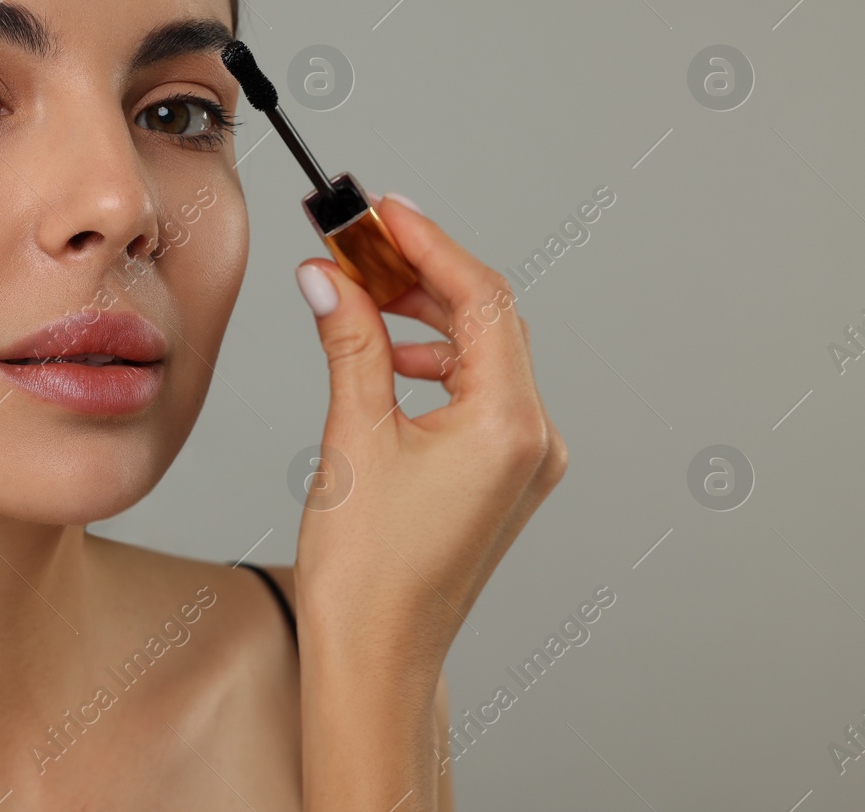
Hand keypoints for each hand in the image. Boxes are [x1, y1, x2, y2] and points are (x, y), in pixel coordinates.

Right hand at [291, 190, 566, 675]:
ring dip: (422, 315)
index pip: (481, 298)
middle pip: (487, 319)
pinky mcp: (503, 474)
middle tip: (355, 243)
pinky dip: (431, 360)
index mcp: (510, 425)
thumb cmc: (369, 573)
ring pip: (482, 352)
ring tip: (359, 292)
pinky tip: (384, 354)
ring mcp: (525, 459)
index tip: (381, 210)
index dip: (428, 242)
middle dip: (419, 274)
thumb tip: (330, 278)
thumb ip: (350, 341)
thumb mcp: (354, 436)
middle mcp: (534, 438)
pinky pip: (477, 391)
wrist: (378, 655)